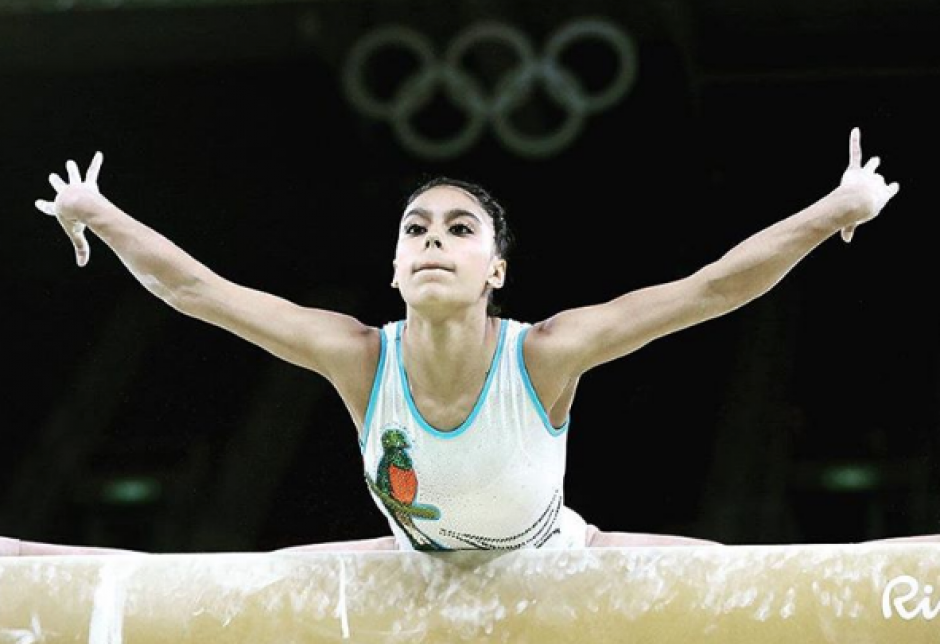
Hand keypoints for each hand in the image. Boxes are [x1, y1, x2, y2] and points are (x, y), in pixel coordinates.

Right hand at [35, 152, 103, 266]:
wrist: (78, 205)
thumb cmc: (75, 220)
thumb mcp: (75, 236)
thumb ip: (81, 250)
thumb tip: (82, 265)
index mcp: (59, 207)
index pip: (48, 207)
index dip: (43, 206)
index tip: (38, 202)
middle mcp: (65, 194)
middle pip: (58, 187)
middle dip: (56, 182)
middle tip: (52, 176)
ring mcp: (76, 187)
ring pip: (73, 176)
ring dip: (71, 169)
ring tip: (70, 163)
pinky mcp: (87, 183)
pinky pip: (93, 171)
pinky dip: (96, 163)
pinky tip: (100, 155)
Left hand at [838, 127, 899, 242]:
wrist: (858, 201)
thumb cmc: (859, 212)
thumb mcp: (855, 222)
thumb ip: (849, 228)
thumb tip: (846, 240)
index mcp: (883, 194)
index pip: (891, 189)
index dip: (891, 188)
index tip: (893, 187)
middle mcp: (877, 181)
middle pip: (879, 178)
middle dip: (877, 178)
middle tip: (875, 180)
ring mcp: (866, 174)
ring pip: (871, 165)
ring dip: (872, 164)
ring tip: (874, 161)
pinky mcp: (854, 168)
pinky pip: (855, 152)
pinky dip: (854, 141)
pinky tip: (855, 131)